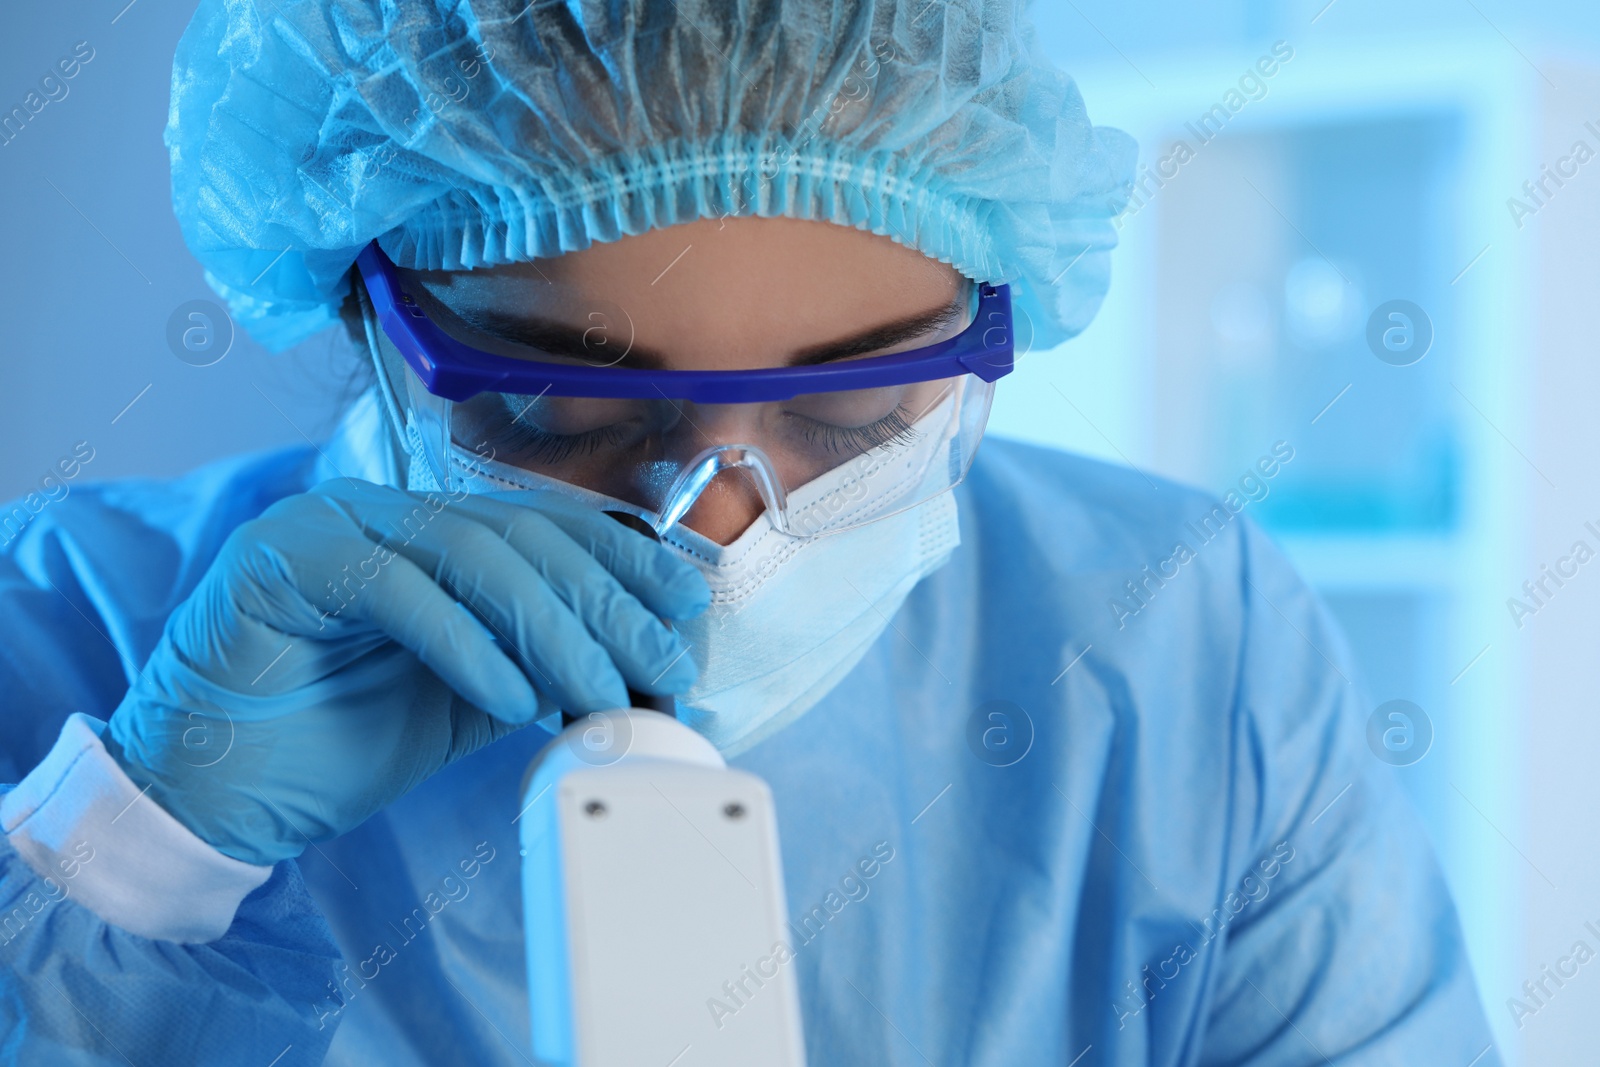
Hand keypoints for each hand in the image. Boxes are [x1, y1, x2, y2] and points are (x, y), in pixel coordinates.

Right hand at [103, 479, 706, 865]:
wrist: (216, 795)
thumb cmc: (339, 742)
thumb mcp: (470, 701)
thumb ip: (541, 666)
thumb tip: (642, 664)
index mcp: (432, 533)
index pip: (548, 528)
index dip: (625, 562)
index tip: (688, 609)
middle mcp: (385, 512)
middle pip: (521, 538)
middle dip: (606, 602)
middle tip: (661, 663)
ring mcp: (331, 524)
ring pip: (471, 555)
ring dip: (550, 629)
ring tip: (597, 692)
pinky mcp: (284, 561)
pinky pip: (397, 589)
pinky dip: (466, 646)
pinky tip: (514, 700)